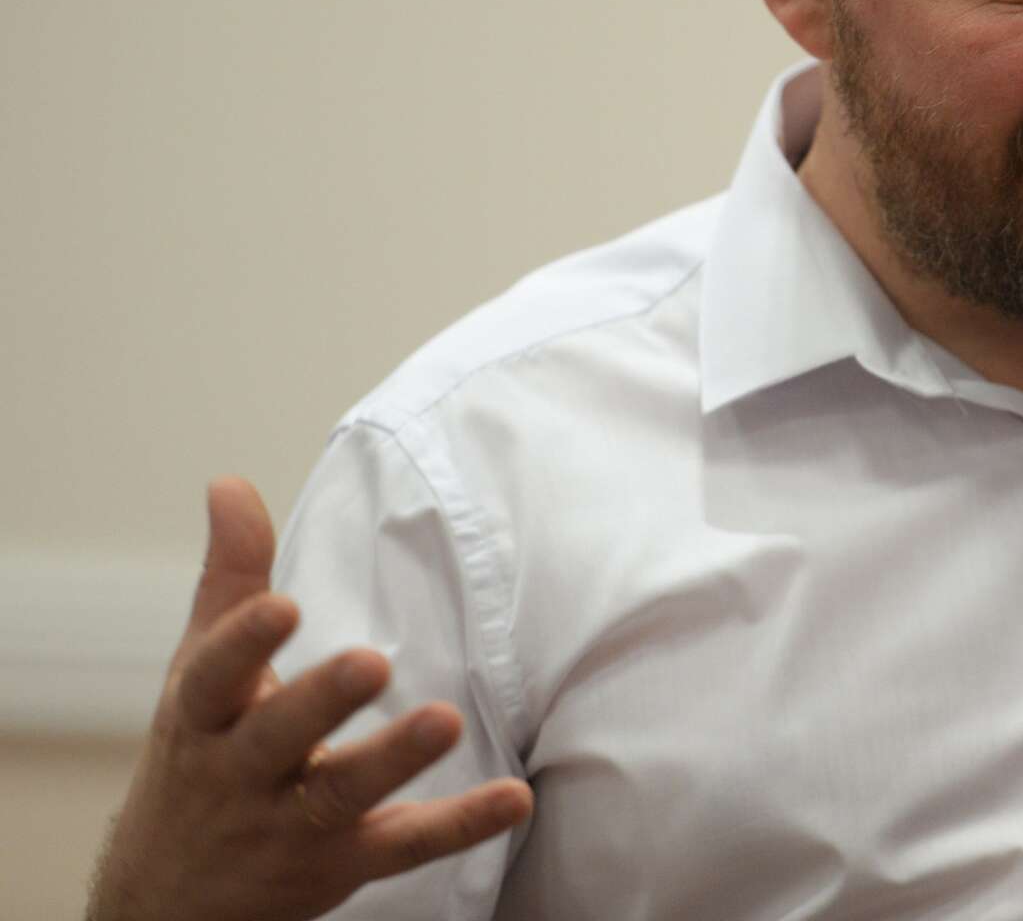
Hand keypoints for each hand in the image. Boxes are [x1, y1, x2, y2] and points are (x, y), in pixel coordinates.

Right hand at [87, 478, 532, 920]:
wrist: (168, 897)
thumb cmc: (202, 753)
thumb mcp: (199, 673)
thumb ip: (230, 579)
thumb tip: (230, 481)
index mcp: (206, 715)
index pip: (214, 677)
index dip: (244, 643)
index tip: (281, 605)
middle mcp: (242, 773)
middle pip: (276, 738)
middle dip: (320, 701)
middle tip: (373, 660)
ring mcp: (291, 824)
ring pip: (341, 794)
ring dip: (393, 759)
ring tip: (446, 720)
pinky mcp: (343, 863)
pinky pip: (405, 847)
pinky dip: (460, 825)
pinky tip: (515, 798)